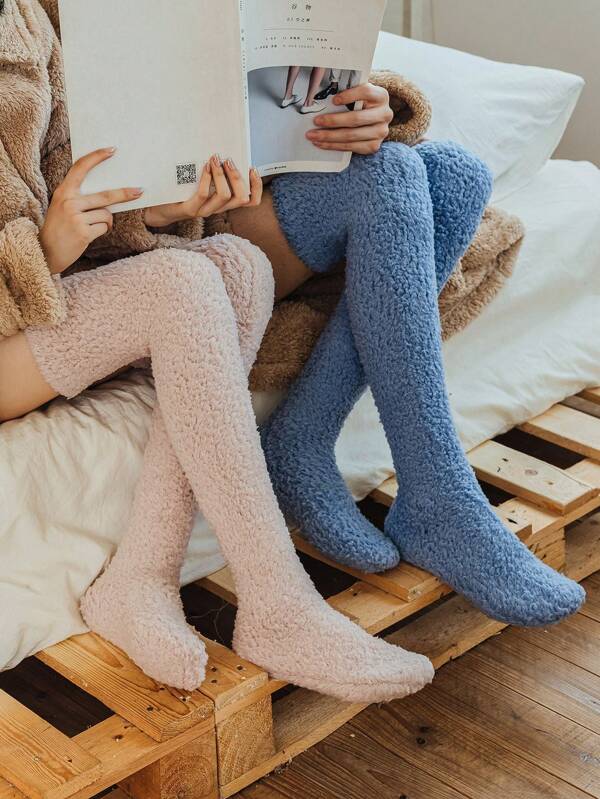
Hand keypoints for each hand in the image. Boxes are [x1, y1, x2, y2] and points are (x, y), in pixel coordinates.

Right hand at [40, 147, 142, 273]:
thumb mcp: (63, 207)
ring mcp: (75, 217)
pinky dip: (103, 231)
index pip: (80, 168)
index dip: (96, 157)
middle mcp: (69, 202)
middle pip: (105, 195)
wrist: (45, 251)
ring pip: (106, 214)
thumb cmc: (59, 228)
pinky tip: (92, 234)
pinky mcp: (83, 233)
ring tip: (96, 226)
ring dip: (107, 222)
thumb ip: (80, 198)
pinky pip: (104, 227)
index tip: (112, 150)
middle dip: (124, 194)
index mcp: (63, 192)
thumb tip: (109, 196)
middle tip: (139, 191)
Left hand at [143, 156, 262, 227]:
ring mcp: (204, 210)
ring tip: (215, 159)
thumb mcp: (204, 180)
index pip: (251, 201)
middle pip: (241, 197)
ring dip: (222, 175)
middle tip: (229, 160)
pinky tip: (205, 166)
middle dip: (238, 176)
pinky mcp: (190, 209)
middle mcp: (218, 208)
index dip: (257, 186)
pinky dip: (206, 178)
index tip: (252, 168)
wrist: (161, 206)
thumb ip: (217, 172)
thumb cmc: (184, 190)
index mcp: (225, 202)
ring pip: (224, 196)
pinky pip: (203, 194)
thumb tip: (225, 150)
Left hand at [306, 82, 393, 154]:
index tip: (334, 100)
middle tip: (316, 122)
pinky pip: (351, 147)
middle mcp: (385, 114)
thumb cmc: (362, 103)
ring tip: (314, 136)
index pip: (366, 92)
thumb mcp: (359, 94)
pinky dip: (334, 146)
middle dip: (333, 121)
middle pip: (356, 118)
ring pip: (351, 135)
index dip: (349, 96)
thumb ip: (349, 92)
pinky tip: (322, 143)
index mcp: (381, 96)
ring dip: (329, 136)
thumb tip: (324, 98)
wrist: (373, 119)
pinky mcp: (374, 146)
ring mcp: (380, 132)